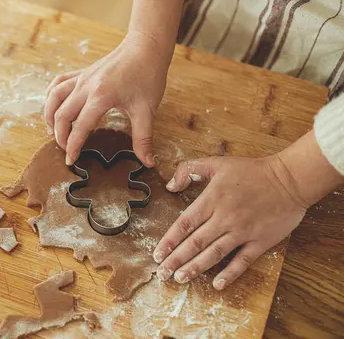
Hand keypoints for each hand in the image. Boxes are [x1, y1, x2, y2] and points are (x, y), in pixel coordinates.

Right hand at [45, 31, 170, 166]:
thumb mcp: (147, 110)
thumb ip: (143, 138)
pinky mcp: (82, 72)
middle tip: (65, 149)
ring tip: (52, 131)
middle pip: (61, 114)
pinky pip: (58, 83)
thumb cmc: (148, 75)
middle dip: (60, 135)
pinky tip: (54, 106)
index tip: (70, 161)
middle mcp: (86, 86)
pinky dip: (52, 96)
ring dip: (50, 115)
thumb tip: (148, 162)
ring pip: (54, 97)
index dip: (73, 147)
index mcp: (101, 97)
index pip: (80, 127)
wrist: (146, 46)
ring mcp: (82, 77)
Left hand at [154, 131, 343, 289]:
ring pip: (214, 254)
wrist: (290, 179)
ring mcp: (242, 231)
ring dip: (195, 268)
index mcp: (212, 200)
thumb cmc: (252, 171)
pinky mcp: (260, 241)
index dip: (169, 241)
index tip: (157, 254)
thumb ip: (190, 170)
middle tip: (163, 274)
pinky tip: (217, 284)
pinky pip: (242, 261)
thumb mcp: (217, 163)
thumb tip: (170, 185)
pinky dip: (230, 273)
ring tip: (180, 279)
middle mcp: (224, 218)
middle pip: (195, 243)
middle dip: (176, 260)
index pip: (184, 224)